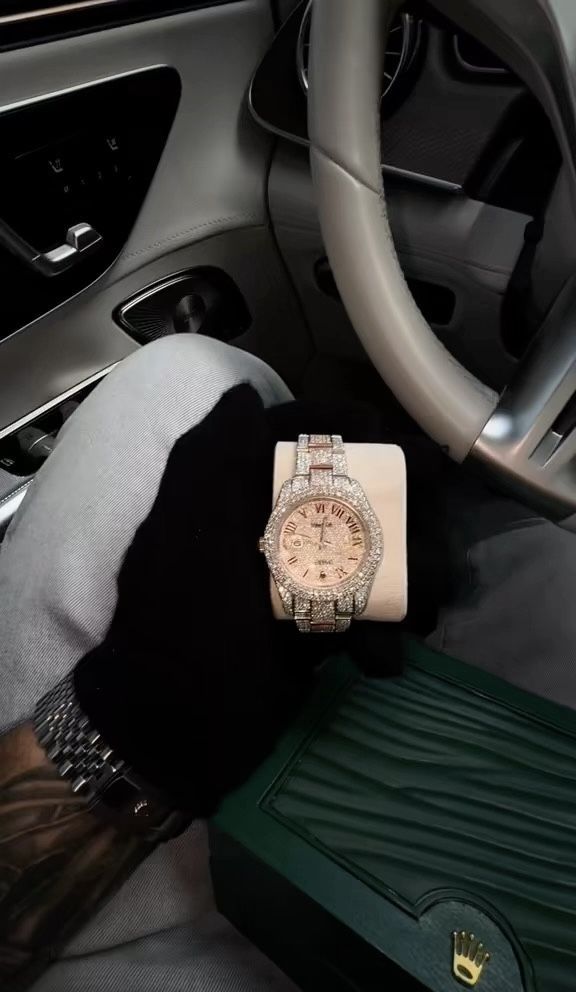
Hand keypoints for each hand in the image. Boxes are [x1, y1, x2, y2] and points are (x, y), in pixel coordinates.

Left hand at [74, 384, 449, 816]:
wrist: (172, 731)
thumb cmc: (179, 626)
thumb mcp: (182, 537)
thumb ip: (208, 461)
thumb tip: (244, 396)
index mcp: (235, 499)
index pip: (293, 440)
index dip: (340, 427)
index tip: (385, 435)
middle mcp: (268, 531)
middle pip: (351, 496)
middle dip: (400, 518)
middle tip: (429, 544)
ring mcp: (295, 582)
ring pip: (372, 557)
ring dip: (407, 582)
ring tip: (419, 612)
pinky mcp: (314, 631)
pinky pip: (366, 617)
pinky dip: (382, 635)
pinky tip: (379, 658)